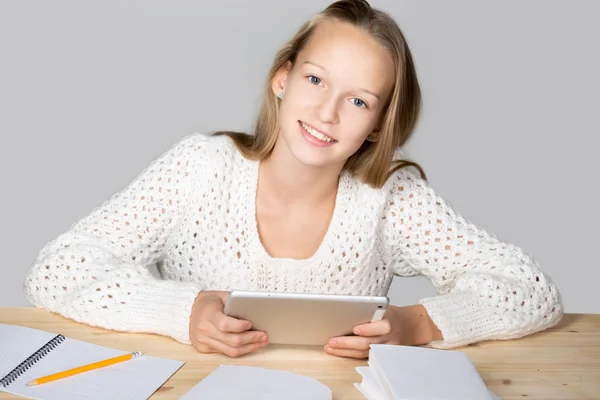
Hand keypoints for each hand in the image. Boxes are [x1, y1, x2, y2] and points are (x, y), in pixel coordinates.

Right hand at [189, 290, 267, 356]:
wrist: (189, 310)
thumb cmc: (209, 302)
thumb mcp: (221, 296)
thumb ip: (235, 303)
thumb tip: (255, 311)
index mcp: (208, 315)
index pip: (225, 325)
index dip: (240, 326)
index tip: (251, 323)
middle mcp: (204, 330)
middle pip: (232, 340)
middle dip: (251, 339)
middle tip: (264, 336)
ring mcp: (203, 341)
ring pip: (230, 350)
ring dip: (249, 347)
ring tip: (261, 343)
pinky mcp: (203, 349)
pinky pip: (225, 352)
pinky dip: (239, 350)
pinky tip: (249, 345)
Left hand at [324, 304, 441, 358]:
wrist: (409, 326)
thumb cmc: (392, 315)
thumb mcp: (384, 309)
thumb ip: (369, 312)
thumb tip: (346, 311)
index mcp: (390, 321)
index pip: (381, 327)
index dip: (368, 329)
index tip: (355, 329)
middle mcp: (389, 337)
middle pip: (368, 343)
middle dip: (348, 343)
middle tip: (332, 341)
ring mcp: (386, 349)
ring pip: (364, 352)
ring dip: (345, 351)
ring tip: (330, 348)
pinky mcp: (381, 355)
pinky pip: (364, 357)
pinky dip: (350, 354)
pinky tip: (338, 352)